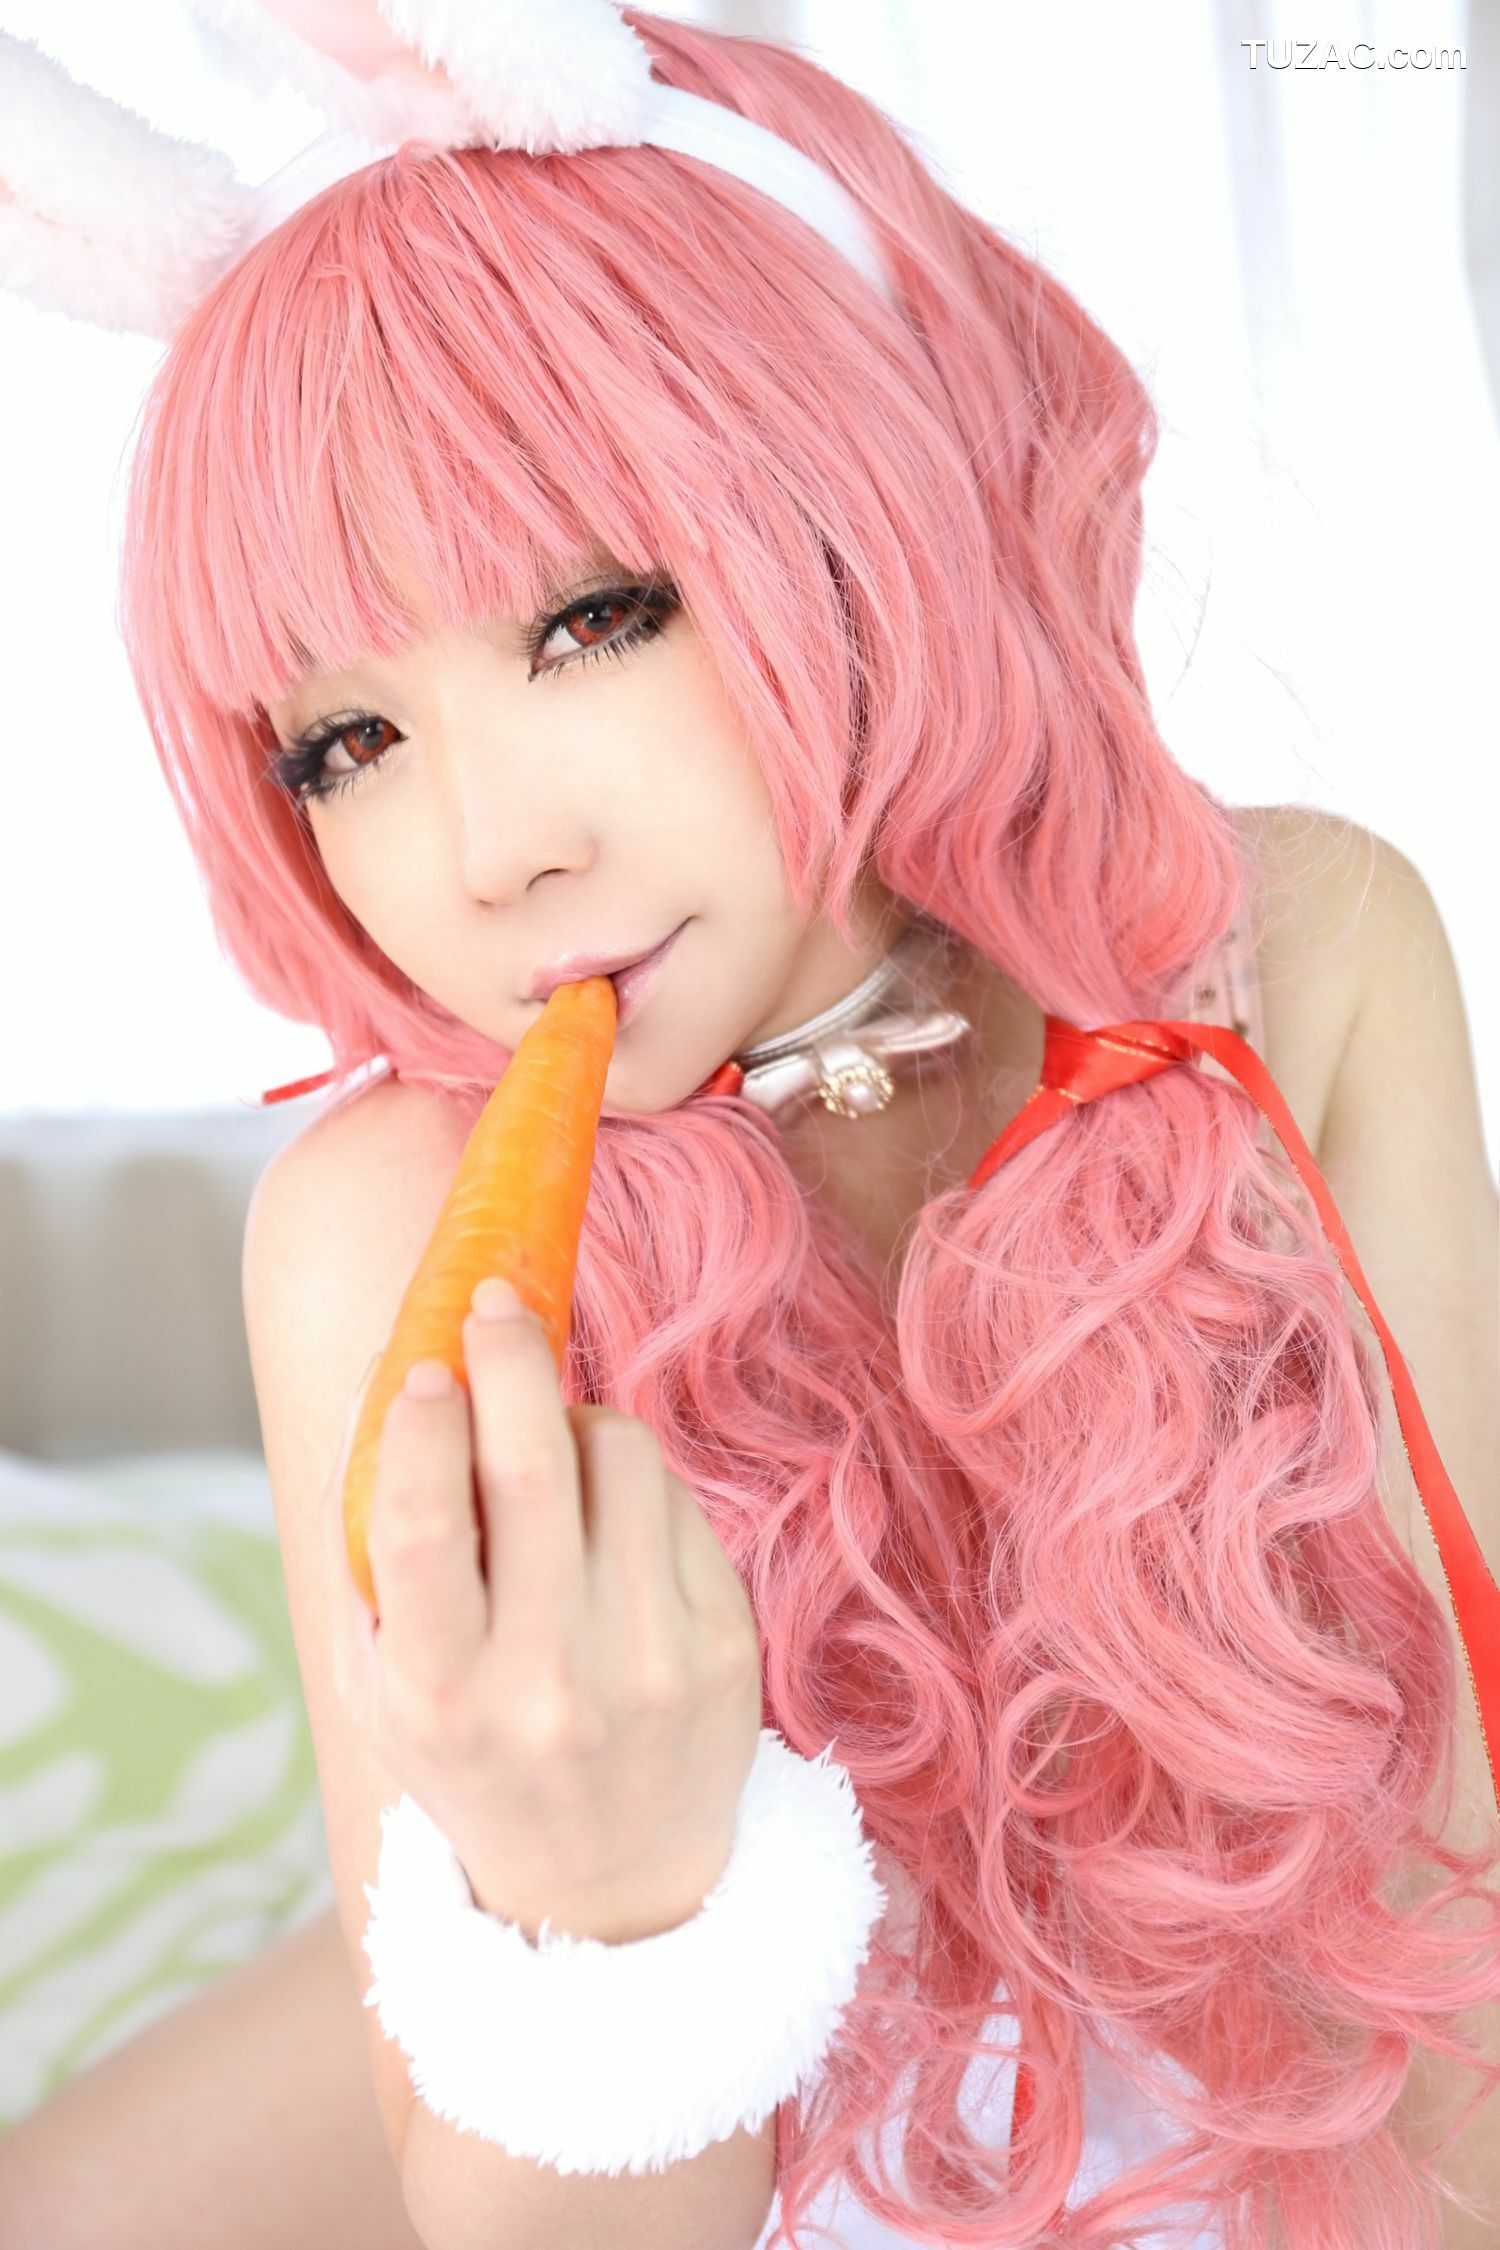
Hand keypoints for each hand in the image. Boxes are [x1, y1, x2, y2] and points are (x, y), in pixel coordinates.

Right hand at [323, 1279, 764, 1943]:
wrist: (612, 1883)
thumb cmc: (473, 1753)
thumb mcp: (387, 1688)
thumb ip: (373, 1553)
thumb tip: (386, 1378)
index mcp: (442, 1696)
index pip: (423, 1527)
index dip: (418, 1426)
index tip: (417, 1363)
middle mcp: (549, 1681)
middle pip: (530, 1465)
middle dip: (506, 1355)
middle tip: (495, 1302)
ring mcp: (650, 1661)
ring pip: (616, 1453)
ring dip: (572, 1414)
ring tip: (546, 1444)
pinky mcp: (723, 1643)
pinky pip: (670, 1493)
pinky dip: (627, 1469)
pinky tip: (602, 1507)